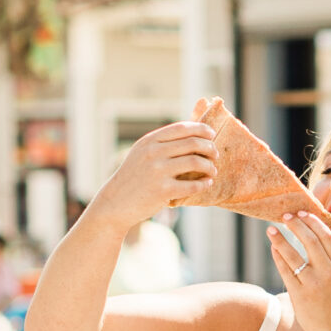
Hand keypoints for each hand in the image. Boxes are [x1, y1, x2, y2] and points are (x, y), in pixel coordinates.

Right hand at [91, 98, 219, 227]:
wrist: (116, 202)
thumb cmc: (135, 176)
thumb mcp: (143, 153)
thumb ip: (163, 142)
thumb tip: (192, 130)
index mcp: (149, 141)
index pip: (182, 128)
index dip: (201, 129)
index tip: (211, 134)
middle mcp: (153, 153)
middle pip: (192, 143)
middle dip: (209, 147)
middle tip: (215, 154)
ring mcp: (158, 171)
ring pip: (195, 161)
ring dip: (209, 166)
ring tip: (212, 170)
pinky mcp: (163, 191)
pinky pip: (192, 185)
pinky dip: (204, 183)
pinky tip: (207, 183)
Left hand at [265, 210, 330, 330]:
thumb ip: (328, 263)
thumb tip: (310, 241)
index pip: (326, 237)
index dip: (313, 222)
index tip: (303, 213)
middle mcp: (328, 273)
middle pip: (310, 241)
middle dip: (296, 225)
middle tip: (285, 216)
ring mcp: (313, 284)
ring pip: (294, 255)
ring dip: (281, 239)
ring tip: (271, 229)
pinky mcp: (300, 295)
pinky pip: (286, 271)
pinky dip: (278, 257)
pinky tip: (273, 249)